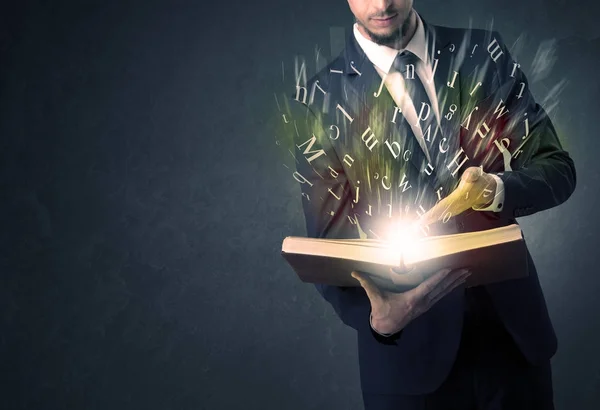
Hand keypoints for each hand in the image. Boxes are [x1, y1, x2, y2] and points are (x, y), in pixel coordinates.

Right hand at [351, 268, 470, 334]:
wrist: (386, 327)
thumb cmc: (381, 310)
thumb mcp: (374, 296)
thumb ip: (366, 283)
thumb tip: (354, 271)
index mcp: (411, 299)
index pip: (427, 287)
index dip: (438, 278)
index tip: (449, 269)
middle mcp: (422, 303)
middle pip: (441, 289)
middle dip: (454, 279)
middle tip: (466, 269)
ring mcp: (425, 305)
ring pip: (443, 293)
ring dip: (455, 283)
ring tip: (467, 273)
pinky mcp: (426, 306)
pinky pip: (441, 295)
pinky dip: (449, 288)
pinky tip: (457, 282)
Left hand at [418, 166, 497, 226]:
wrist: (487, 190)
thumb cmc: (479, 181)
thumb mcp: (478, 175)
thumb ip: (473, 175)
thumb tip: (469, 174)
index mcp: (459, 198)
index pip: (444, 206)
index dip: (434, 212)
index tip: (423, 218)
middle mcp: (456, 206)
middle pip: (439, 214)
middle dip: (427, 220)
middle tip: (414, 226)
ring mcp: (455, 209)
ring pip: (439, 215)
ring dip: (428, 220)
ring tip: (416, 226)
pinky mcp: (453, 209)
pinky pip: (441, 214)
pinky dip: (432, 218)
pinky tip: (423, 221)